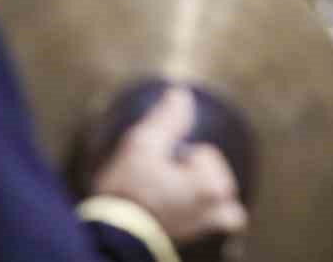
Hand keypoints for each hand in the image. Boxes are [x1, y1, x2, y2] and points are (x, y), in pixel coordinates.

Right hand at [91, 87, 247, 245]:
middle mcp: (218, 209)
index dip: (178, 155)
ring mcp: (208, 227)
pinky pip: (215, 222)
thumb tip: (181, 93)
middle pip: (213, 174)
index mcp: (212, 185)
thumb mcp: (143, 144)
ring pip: (221, 200)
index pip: (204, 154)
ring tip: (166, 197)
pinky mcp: (196, 239)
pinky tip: (174, 210)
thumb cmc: (127, 192)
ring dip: (200, 192)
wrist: (112, 238)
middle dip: (192, 173)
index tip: (158, 169)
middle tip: (159, 182)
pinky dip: (202, 214)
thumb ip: (167, 118)